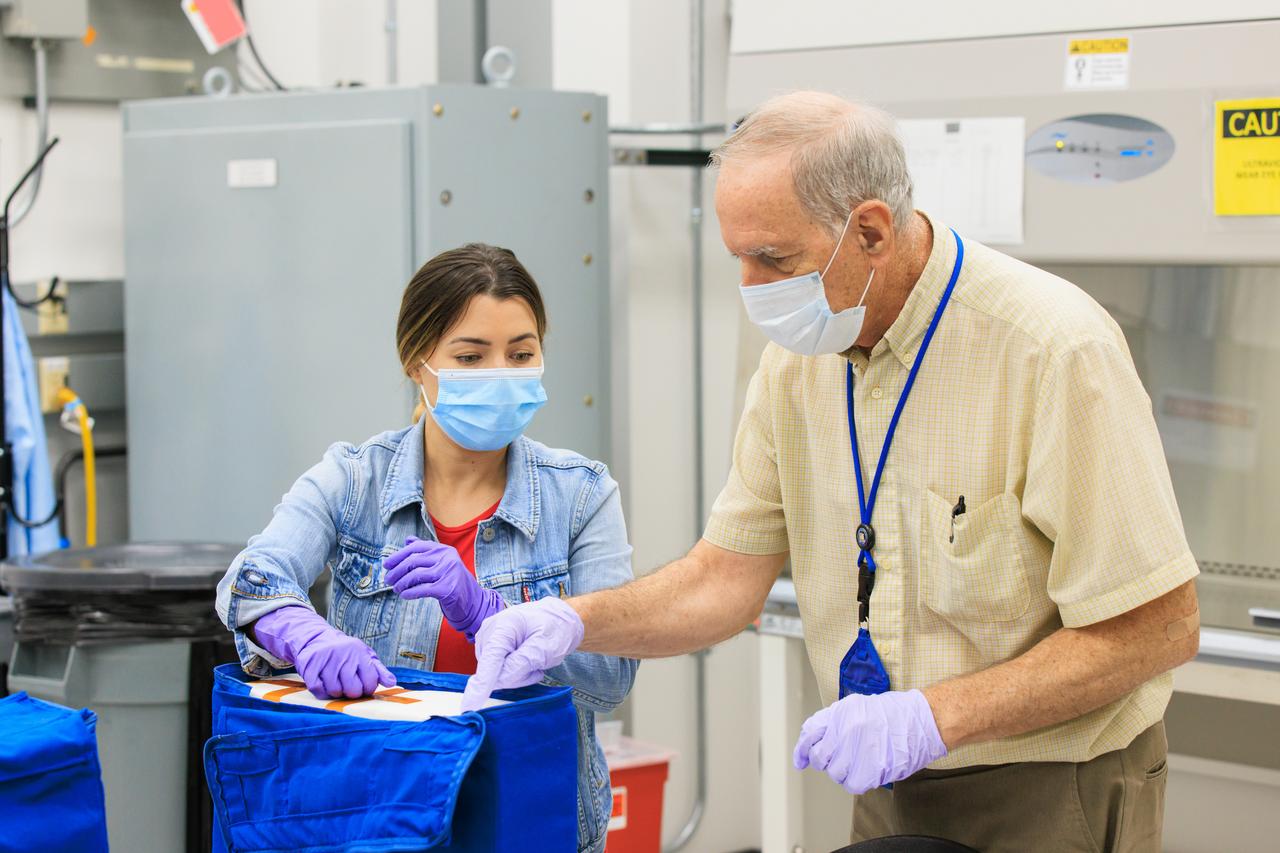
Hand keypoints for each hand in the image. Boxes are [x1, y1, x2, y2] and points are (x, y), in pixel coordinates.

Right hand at [252, 605, 396, 698]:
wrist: (316, 638)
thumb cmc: (346, 652)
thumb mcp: (364, 656)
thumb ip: (378, 670)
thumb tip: (392, 683)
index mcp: (359, 652)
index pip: (370, 681)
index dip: (368, 689)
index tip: (363, 686)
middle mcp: (343, 654)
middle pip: (353, 689)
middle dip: (352, 692)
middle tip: (349, 686)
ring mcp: (325, 660)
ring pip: (335, 691)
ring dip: (336, 692)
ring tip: (337, 683)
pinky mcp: (309, 666)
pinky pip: (318, 690)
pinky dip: (322, 692)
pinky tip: (325, 684)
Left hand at [383, 537, 504, 638]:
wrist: (473, 602)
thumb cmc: (452, 582)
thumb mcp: (441, 563)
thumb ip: (426, 551)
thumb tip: (408, 540)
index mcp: (444, 550)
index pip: (416, 547)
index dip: (398, 555)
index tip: (387, 565)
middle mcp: (447, 558)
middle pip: (414, 561)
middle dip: (397, 571)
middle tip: (388, 580)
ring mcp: (449, 573)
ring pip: (416, 575)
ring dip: (402, 583)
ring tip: (396, 589)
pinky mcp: (448, 588)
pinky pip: (422, 589)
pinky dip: (410, 592)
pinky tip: (404, 595)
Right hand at [460, 597, 583, 711]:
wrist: (558, 618)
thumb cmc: (555, 629)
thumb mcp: (545, 648)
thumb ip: (521, 664)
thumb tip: (498, 681)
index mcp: (504, 626)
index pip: (489, 661)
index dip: (480, 686)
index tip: (468, 707)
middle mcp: (489, 632)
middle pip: (493, 673)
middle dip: (515, 676)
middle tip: (536, 664)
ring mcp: (486, 640)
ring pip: (495, 676)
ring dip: (516, 674)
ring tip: (532, 659)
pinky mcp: (488, 647)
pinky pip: (495, 672)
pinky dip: (513, 671)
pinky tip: (525, 660)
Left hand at [793, 689, 947, 792]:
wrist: (920, 720)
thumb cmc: (890, 713)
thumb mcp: (855, 706)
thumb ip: (831, 721)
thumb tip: (809, 741)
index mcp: (840, 713)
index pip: (810, 733)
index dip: (802, 750)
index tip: (800, 760)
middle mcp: (846, 730)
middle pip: (820, 757)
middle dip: (824, 761)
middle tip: (838, 758)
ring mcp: (859, 750)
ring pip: (835, 773)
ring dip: (842, 771)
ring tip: (857, 761)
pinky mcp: (872, 769)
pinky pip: (852, 784)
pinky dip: (854, 781)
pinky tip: (863, 771)